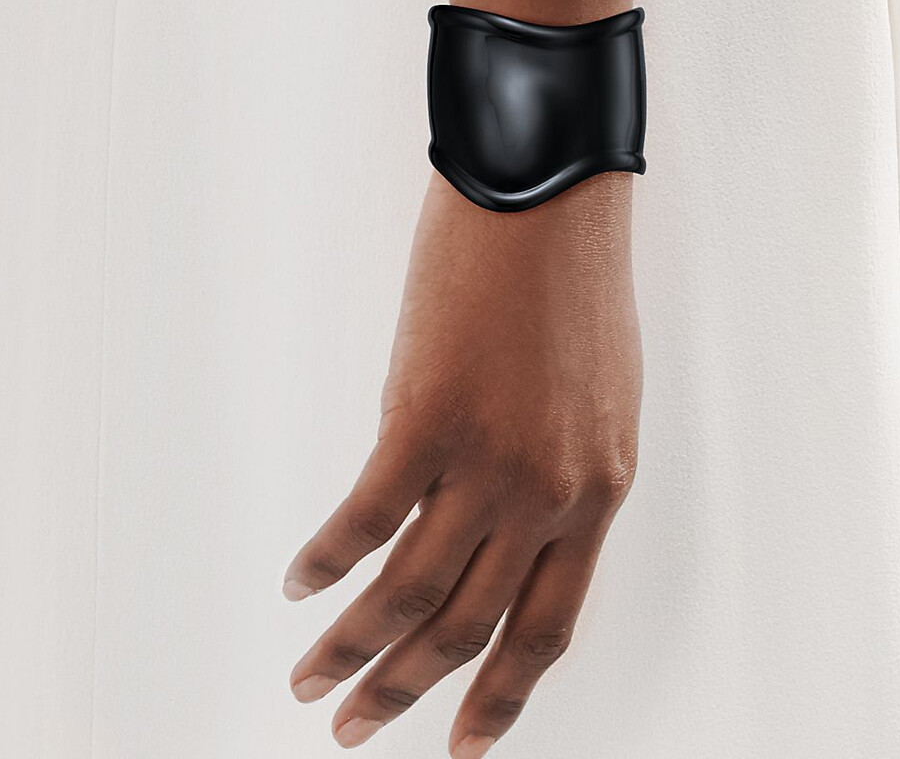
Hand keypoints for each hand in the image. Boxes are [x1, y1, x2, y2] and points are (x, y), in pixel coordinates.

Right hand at [285, 173, 641, 756]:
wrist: (550, 194)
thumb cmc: (573, 281)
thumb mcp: (593, 396)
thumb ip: (554, 473)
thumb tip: (485, 526)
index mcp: (599, 489)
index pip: (546, 626)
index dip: (501, 699)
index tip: (464, 746)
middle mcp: (551, 491)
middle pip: (469, 626)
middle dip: (406, 690)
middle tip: (354, 729)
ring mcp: (490, 459)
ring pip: (410, 593)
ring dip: (352, 648)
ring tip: (311, 682)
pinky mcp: (428, 417)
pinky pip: (364, 519)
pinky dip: (325, 561)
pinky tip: (300, 583)